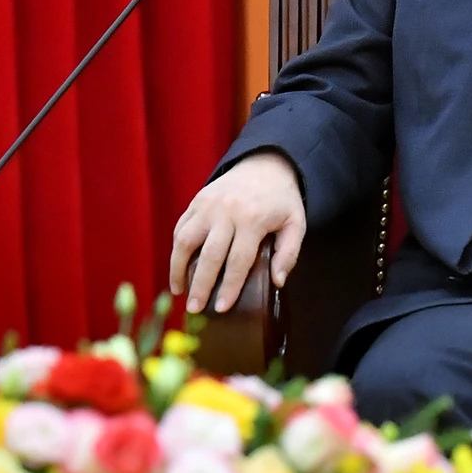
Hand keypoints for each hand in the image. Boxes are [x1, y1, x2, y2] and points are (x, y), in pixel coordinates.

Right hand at [169, 151, 306, 313]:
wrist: (266, 164)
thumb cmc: (281, 200)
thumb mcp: (296, 224)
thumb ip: (288, 253)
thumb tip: (277, 282)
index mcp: (253, 219)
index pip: (239, 260)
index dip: (229, 287)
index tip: (221, 308)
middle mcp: (227, 211)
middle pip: (210, 255)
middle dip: (200, 285)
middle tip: (193, 308)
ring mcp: (209, 205)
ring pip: (186, 240)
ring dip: (178, 268)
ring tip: (178, 291)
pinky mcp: (197, 200)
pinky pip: (181, 227)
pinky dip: (176, 248)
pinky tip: (177, 267)